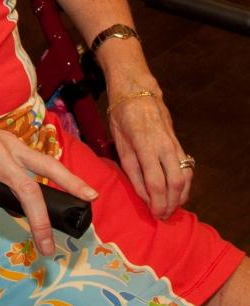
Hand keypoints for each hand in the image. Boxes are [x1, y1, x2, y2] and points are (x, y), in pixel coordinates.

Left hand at [107, 90, 192, 218]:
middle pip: (176, 183)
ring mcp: (174, 143)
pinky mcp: (179, 143)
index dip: (157, 203)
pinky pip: (187, 168)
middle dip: (172, 204)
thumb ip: (131, 169)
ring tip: (170, 208)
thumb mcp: (119, 140)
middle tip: (163, 216)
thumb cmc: (122, 114)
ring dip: (181, 197)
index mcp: (144, 144)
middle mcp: (164, 145)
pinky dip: (184, 185)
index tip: (155, 215)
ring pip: (186, 177)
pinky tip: (177, 193)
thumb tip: (143, 195)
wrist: (137, 89)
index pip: (156, 182)